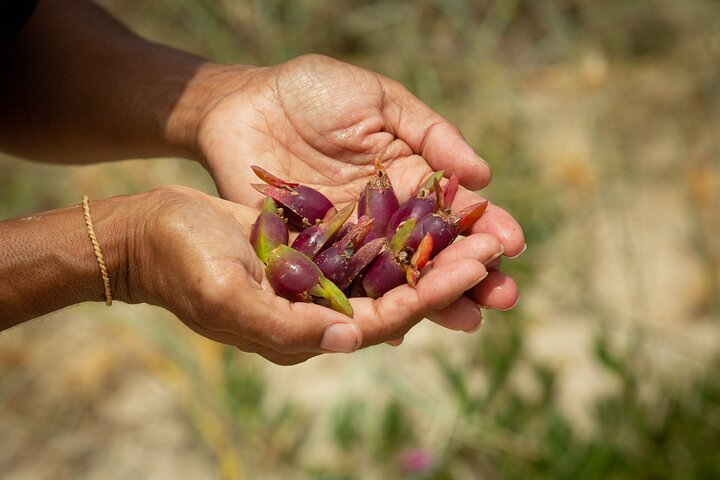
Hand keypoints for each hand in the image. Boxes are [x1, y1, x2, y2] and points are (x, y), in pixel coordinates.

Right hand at [128, 186, 505, 363]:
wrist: (152, 230)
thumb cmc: (181, 263)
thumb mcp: (226, 296)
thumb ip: (285, 327)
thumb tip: (350, 341)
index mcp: (306, 332)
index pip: (384, 320)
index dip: (432, 295)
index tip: (476, 268)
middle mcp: (321, 312)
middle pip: (399, 296)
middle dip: (449, 272)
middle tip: (499, 246)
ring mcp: (320, 279)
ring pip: (390, 268)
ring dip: (434, 248)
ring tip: (479, 224)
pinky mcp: (315, 248)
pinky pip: (368, 241)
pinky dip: (401, 227)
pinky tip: (432, 206)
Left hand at [193, 55, 523, 321]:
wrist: (243, 105)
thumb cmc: (315, 93)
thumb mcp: (379, 100)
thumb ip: (429, 133)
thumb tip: (482, 175)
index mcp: (409, 180)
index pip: (454, 211)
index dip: (484, 226)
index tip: (511, 243)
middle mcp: (386, 220)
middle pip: (435, 254)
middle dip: (471, 276)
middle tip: (504, 297)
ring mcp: (350, 243)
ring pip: (398, 280)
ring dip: (434, 301)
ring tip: (468, 319)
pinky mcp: (312, 258)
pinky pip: (345, 289)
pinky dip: (370, 309)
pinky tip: (400, 330)